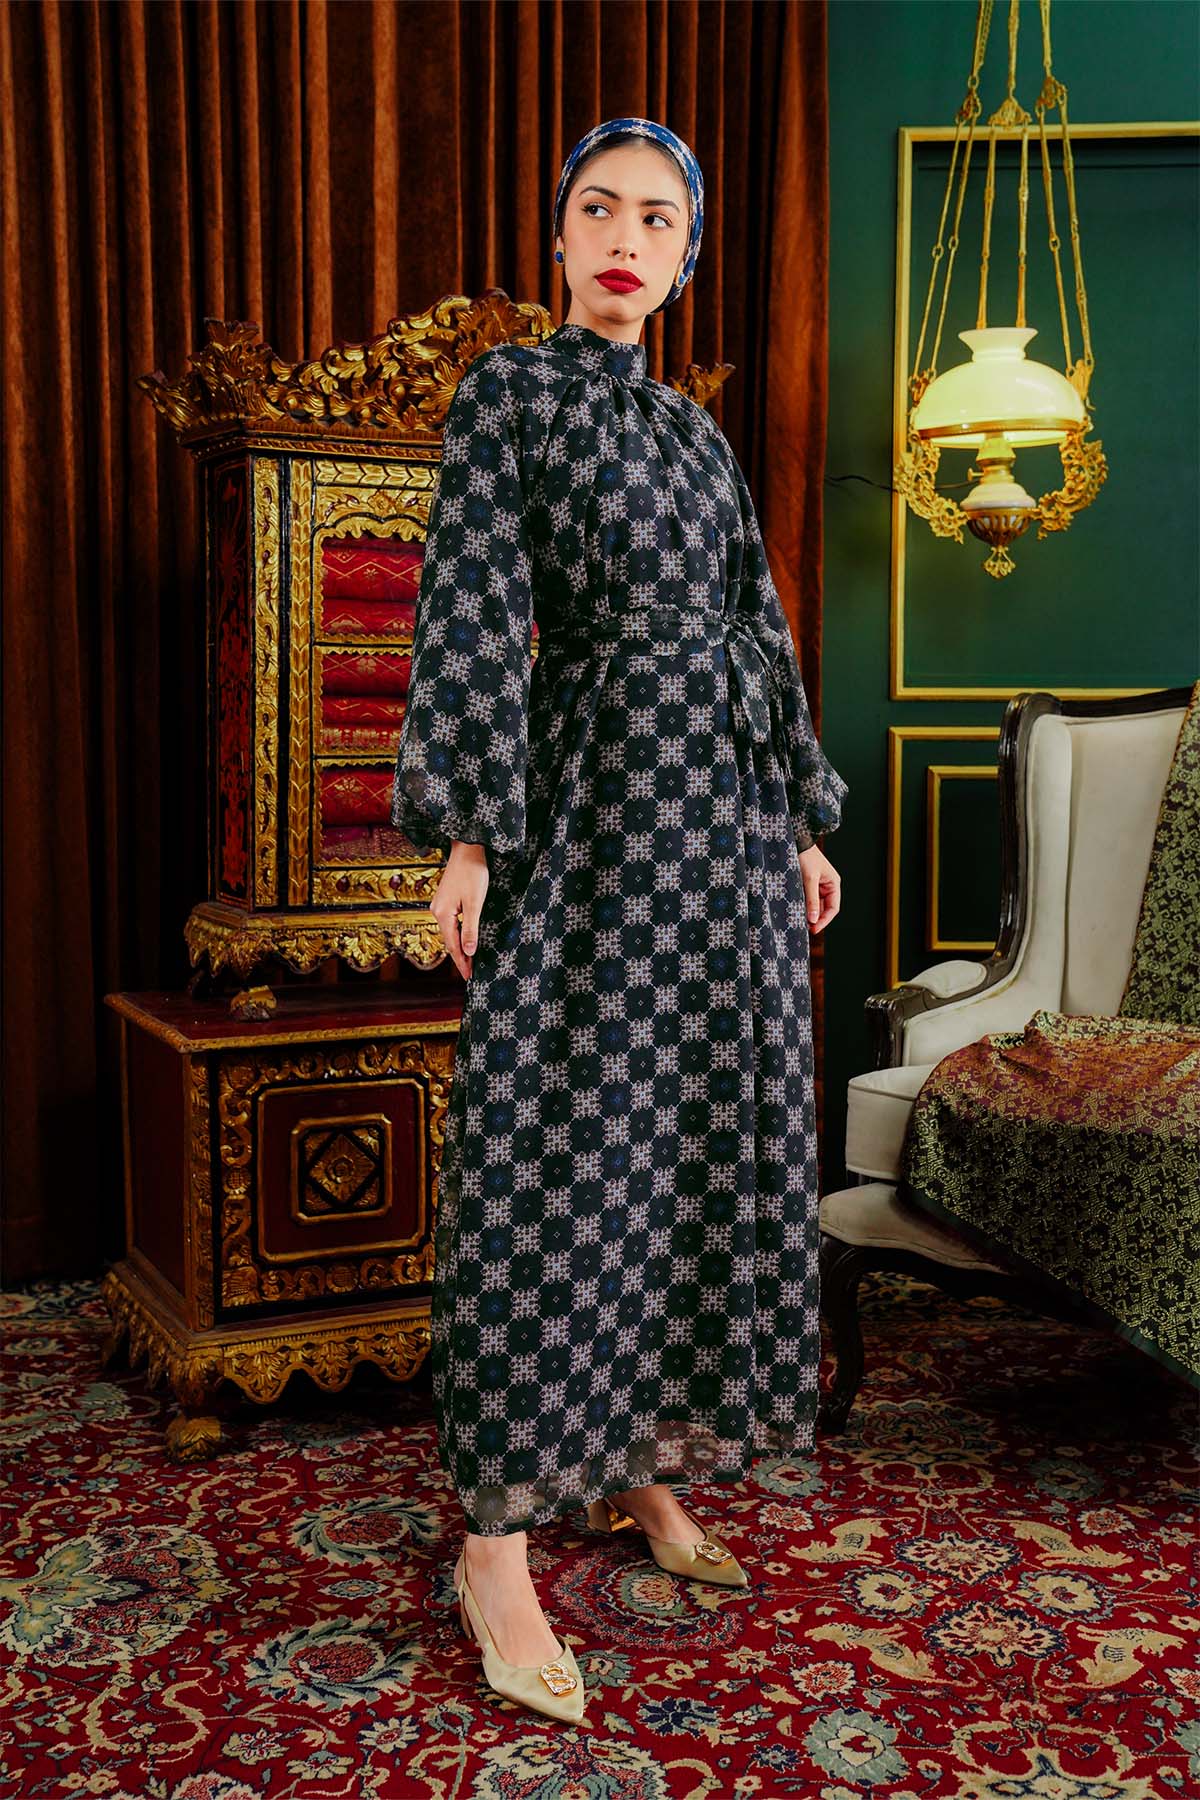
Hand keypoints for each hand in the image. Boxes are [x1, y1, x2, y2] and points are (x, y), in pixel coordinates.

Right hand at [432, 841, 489, 979]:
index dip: (461, 962)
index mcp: (443, 914)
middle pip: (449, 941)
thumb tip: (469, 952)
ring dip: (459, 947)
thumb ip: (471, 928)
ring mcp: (439, 905)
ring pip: (449, 932)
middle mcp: (437, 911)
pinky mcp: (445, 900)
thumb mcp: (475, 903)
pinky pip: (451, 923)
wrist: (467, 849)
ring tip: (469, 961)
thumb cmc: (473, 873)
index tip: (469, 977)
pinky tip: (464, 939)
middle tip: (470, 974)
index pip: (453, 946)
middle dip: (459, 958)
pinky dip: (458, 934)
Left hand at [799, 842, 840, 932]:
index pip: (833, 908)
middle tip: (804, 928)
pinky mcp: (807, 885)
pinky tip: (795, 911)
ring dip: (807, 913)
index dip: (824, 920)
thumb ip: (812, 900)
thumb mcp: (809, 879)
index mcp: (833, 884)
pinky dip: (802, 906)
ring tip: (798, 920)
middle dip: (815, 918)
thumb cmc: (805, 857)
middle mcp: (827, 886)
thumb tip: (813, 920)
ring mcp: (817, 886)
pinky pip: (806, 900)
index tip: (813, 929)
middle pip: (823, 909)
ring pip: (814, 906)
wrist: (795, 842)